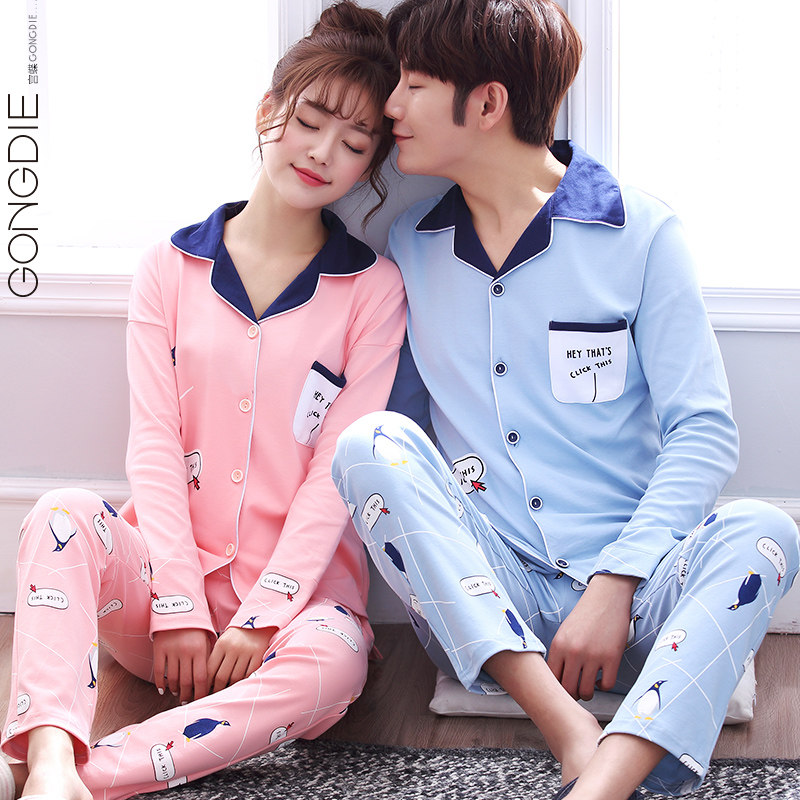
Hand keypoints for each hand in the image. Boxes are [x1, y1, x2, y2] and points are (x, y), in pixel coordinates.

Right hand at [153, 628, 212, 703]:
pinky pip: (158, 671)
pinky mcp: (159, 649)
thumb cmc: (196, 629)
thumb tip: (209, 682)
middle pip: (186, 681)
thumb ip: (207, 659)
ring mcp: (171, 650)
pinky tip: (163, 690)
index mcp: (200, 649)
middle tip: (187, 701)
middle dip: (187, 695)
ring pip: (172, 679)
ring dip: (175, 690)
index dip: (200, 693)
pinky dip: (160, 683)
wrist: (179, 610)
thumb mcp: (206, 641)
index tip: (200, 700)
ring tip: (177, 694)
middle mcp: (185, 651)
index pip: (201, 678)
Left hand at [207, 626, 277, 693]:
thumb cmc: (236, 637)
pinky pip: (249, 673)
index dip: (206, 684)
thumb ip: (215, 659)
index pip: (210, 669)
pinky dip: (244, 681)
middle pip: (221, 676)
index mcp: (221, 644)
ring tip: (226, 692)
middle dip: (216, 689)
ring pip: (235, 677)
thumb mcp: (223, 642)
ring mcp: (247, 651)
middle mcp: (234, 647)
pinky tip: (240, 684)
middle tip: (214, 696)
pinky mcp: (258, 654)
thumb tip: (206, 683)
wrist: (258, 623)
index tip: (204, 692)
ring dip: (230, 687)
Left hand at [547, 573, 639, 700]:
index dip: (556, 689)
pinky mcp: (612, 657)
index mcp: (558, 645)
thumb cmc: (584, 616)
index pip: (551, 679)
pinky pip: (606, 685)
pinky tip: (600, 679)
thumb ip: (559, 654)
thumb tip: (555, 681)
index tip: (560, 690)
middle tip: (575, 691)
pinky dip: (603, 686)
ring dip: (587, 693)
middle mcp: (574, 652)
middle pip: (568, 690)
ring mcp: (593, 656)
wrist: (606, 597)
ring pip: (586, 692)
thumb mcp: (564, 632)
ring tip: (588, 685)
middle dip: (571, 694)